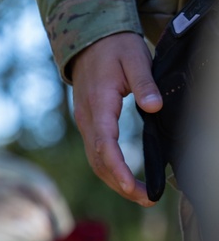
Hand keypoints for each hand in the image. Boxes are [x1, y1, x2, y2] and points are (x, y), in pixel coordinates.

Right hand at [71, 32, 161, 206]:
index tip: (133, 188)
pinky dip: (110, 170)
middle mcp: (87, 119)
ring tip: (141, 195)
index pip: (105, 145)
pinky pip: (96, 153)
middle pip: (98, 161)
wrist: (88, 41)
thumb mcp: (135, 59)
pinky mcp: (89, 124)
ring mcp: (85, 123)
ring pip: (96, 161)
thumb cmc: (115, 48)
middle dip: (120, 184)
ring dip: (115, 181)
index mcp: (99, 105)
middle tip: (148, 199)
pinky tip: (126, 177)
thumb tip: (154, 107)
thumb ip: (145, 83)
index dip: (118, 169)